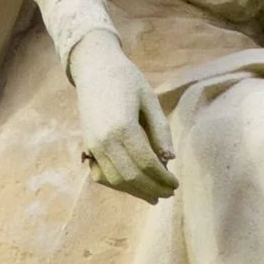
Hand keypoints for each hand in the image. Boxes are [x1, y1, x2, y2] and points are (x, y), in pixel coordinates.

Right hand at [70, 32, 176, 199]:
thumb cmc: (126, 79)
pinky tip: (131, 186)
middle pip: (131, 176)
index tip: (175, 184)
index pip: (146, 163)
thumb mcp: (150, 99)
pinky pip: (101, 175)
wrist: (94, 67)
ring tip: (153, 196)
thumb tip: (169, 159)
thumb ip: (160, 130)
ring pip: (115, 180)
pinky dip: (117, 185)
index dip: (162, 178)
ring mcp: (93, 145)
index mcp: (123, 127)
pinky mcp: (88, 145)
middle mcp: (105, 140)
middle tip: (168, 193)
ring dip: (136, 191)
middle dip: (152, 189)